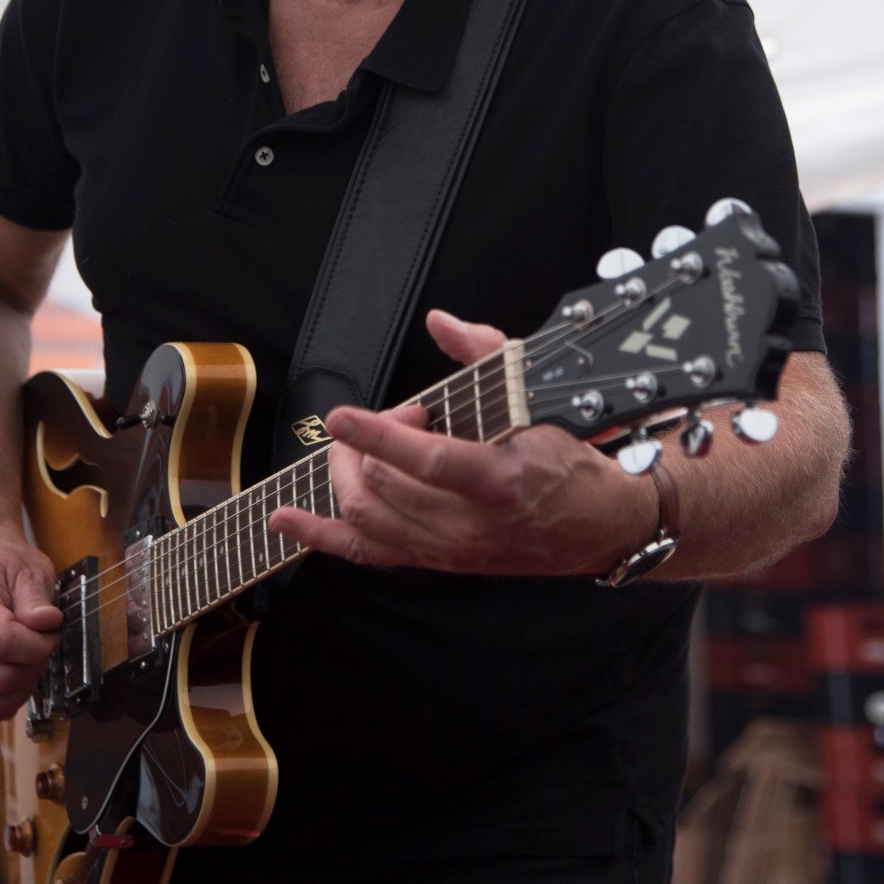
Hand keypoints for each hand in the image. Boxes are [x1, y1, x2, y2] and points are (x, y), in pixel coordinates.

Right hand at [0, 535, 62, 725]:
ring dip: (22, 688)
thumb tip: (47, 622)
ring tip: (30, 661)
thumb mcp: (29, 569)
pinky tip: (16, 675)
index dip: (38, 645)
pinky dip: (6, 701)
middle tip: (44, 645)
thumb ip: (37, 599)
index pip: (2, 643)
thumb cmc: (4, 570)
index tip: (52, 632)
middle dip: (35, 666)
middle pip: (0, 678)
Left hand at [267, 309, 653, 575]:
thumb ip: (485, 353)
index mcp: (497, 479)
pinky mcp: (435, 561)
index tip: (343, 416)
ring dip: (344, 477)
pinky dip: (319, 535)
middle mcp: (468, 524)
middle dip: (364, 445)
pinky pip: (365, 553)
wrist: (597, 524)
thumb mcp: (537, 397)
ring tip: (356, 447)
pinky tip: (287, 518)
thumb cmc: (567, 460)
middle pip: (382, 488)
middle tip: (383, 419)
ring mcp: (448, 549)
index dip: (377, 436)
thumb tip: (442, 322)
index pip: (424, 461)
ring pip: (366, 519)